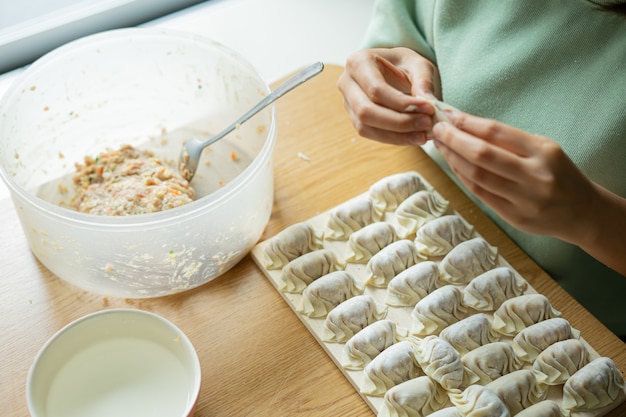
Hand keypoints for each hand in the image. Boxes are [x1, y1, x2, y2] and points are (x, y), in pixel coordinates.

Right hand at [337, 47, 439, 145]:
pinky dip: (393, 139)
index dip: (402, 103)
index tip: (429, 108)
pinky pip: (370, 134)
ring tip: (422, 135)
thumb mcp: (418, 64)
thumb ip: (423, 82)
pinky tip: (413, 137)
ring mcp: (348, 103)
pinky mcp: (355, 119)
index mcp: (358, 62)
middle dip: (398, 122)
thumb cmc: (403, 64)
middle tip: (426, 124)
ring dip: (396, 135)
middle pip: (366, 111)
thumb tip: (429, 103)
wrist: (392, 69)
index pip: (376, 89)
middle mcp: (347, 83)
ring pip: (365, 127)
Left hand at [431, 111, 596, 242]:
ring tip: (440, 146)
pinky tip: (453, 165)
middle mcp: (535, 175)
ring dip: (453, 159)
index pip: (496, 132)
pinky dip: (462, 177)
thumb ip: (510, 142)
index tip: (448, 114)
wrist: (582, 212)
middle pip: (482, 155)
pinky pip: (480, 194)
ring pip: (477, 176)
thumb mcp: (544, 150)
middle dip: (454, 140)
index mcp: (544, 151)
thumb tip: (466, 126)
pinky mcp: (515, 217)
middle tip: (437, 129)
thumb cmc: (558, 174)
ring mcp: (525, 199)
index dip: (467, 123)